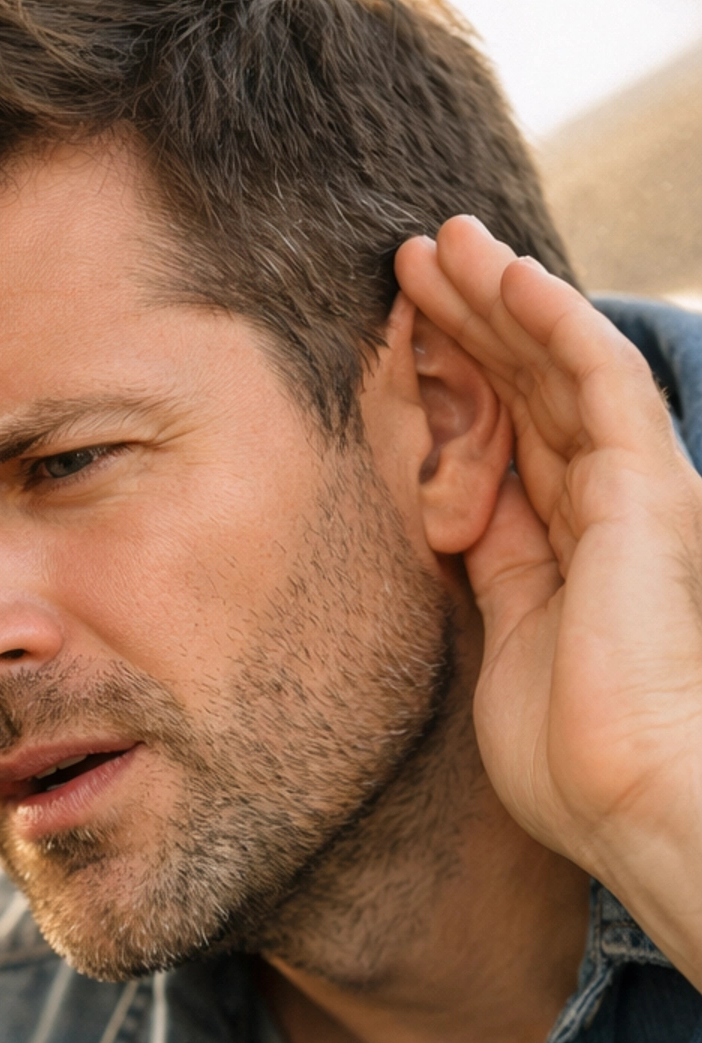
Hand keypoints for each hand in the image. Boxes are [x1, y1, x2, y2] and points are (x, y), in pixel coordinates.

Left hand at [395, 215, 701, 987]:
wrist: (636, 799)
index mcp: (572, 553)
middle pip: (530, 392)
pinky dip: (549, 319)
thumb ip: (489, 573)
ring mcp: (632, 492)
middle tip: (410, 261)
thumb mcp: (503, 647)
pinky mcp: (642, 488)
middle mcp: (610, 510)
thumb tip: (452, 518)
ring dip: (496, 298)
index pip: (509, 442)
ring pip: (557, 367)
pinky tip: (502, 273)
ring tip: (436, 243)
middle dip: (470, 323)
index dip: (459, 384)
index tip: (401, 337)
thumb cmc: (571, 760)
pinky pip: (594, 379)